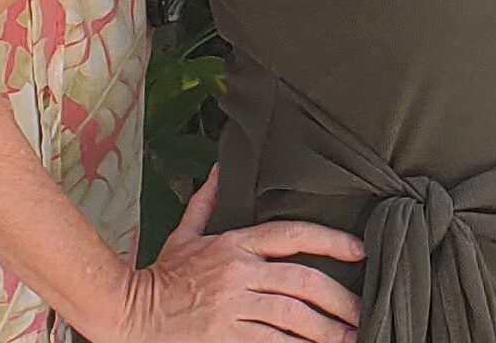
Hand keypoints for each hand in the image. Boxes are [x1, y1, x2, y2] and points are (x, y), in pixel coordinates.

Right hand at [116, 165, 363, 342]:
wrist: (134, 312)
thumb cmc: (163, 276)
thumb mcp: (184, 234)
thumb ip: (207, 202)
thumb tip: (220, 169)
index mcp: (233, 244)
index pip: (290, 234)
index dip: (329, 240)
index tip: (358, 249)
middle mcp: (239, 273)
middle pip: (302, 281)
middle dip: (339, 298)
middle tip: (361, 310)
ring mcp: (235, 308)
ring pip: (294, 317)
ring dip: (327, 330)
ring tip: (348, 337)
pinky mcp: (230, 339)